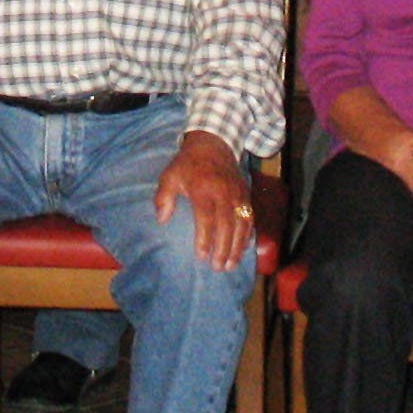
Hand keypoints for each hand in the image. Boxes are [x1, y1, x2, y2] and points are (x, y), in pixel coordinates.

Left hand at [153, 129, 252, 272]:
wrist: (213, 144)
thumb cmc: (188, 165)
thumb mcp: (169, 176)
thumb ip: (163, 198)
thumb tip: (162, 220)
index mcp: (203, 189)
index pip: (206, 218)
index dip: (204, 239)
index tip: (201, 256)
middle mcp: (223, 192)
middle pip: (226, 225)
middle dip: (223, 249)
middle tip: (218, 267)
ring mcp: (237, 194)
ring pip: (242, 224)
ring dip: (237, 247)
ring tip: (231, 265)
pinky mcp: (246, 195)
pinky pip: (250, 218)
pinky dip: (248, 235)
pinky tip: (242, 250)